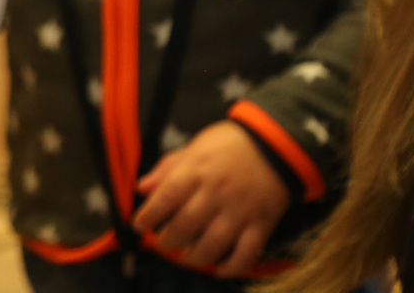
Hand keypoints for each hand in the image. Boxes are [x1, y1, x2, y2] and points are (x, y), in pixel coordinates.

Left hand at [132, 121, 291, 275]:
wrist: (275, 145)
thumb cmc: (228, 144)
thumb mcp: (194, 147)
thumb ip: (167, 168)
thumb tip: (141, 188)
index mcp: (196, 170)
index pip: (167, 197)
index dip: (149, 215)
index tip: (138, 225)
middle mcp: (216, 193)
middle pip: (187, 224)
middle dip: (169, 239)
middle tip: (163, 242)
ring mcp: (240, 210)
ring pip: (214, 243)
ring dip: (195, 257)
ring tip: (186, 256)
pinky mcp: (262, 224)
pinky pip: (247, 253)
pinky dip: (233, 267)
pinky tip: (219, 270)